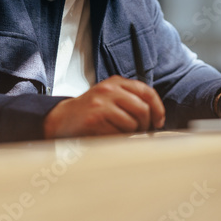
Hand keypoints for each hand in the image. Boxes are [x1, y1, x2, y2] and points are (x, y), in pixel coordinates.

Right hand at [44, 75, 165, 137]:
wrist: (62, 119)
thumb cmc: (90, 111)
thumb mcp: (110, 97)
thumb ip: (131, 100)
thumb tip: (156, 116)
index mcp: (116, 82)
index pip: (147, 92)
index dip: (158, 109)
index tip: (158, 121)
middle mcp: (109, 89)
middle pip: (142, 109)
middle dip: (144, 125)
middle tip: (139, 132)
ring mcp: (101, 103)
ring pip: (132, 123)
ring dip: (130, 133)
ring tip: (119, 133)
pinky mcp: (95, 118)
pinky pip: (118, 133)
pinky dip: (118, 138)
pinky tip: (108, 135)